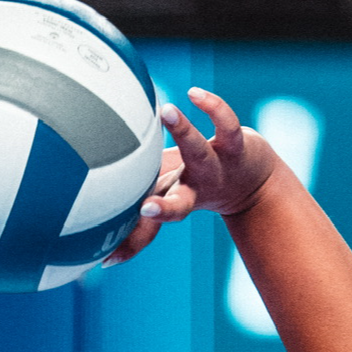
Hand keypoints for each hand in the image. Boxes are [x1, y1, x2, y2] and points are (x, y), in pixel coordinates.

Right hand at [105, 87, 279, 266]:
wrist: (251, 182)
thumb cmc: (194, 187)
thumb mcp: (165, 198)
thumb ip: (138, 218)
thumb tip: (100, 249)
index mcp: (177, 203)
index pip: (150, 229)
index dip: (132, 243)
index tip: (108, 258)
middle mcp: (195, 190)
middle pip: (179, 203)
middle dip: (164, 208)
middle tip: (146, 210)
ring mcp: (216, 167)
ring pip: (198, 151)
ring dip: (183, 132)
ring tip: (166, 112)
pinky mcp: (235, 145)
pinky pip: (225, 123)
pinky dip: (211, 106)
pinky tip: (194, 94)